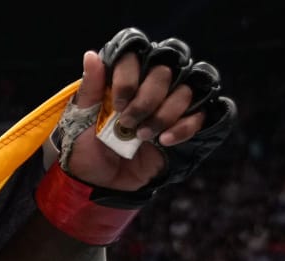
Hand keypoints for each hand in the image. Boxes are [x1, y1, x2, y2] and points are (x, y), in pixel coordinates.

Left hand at [63, 50, 205, 192]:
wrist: (97, 181)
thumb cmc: (85, 147)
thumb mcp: (81, 119)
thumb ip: (90, 88)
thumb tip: (91, 55)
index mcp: (125, 76)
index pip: (136, 54)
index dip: (129, 77)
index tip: (117, 104)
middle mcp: (151, 84)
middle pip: (165, 71)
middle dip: (146, 100)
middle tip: (128, 123)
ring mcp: (171, 103)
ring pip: (186, 91)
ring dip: (164, 114)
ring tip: (143, 136)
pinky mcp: (186, 124)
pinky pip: (202, 115)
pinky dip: (185, 127)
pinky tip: (164, 141)